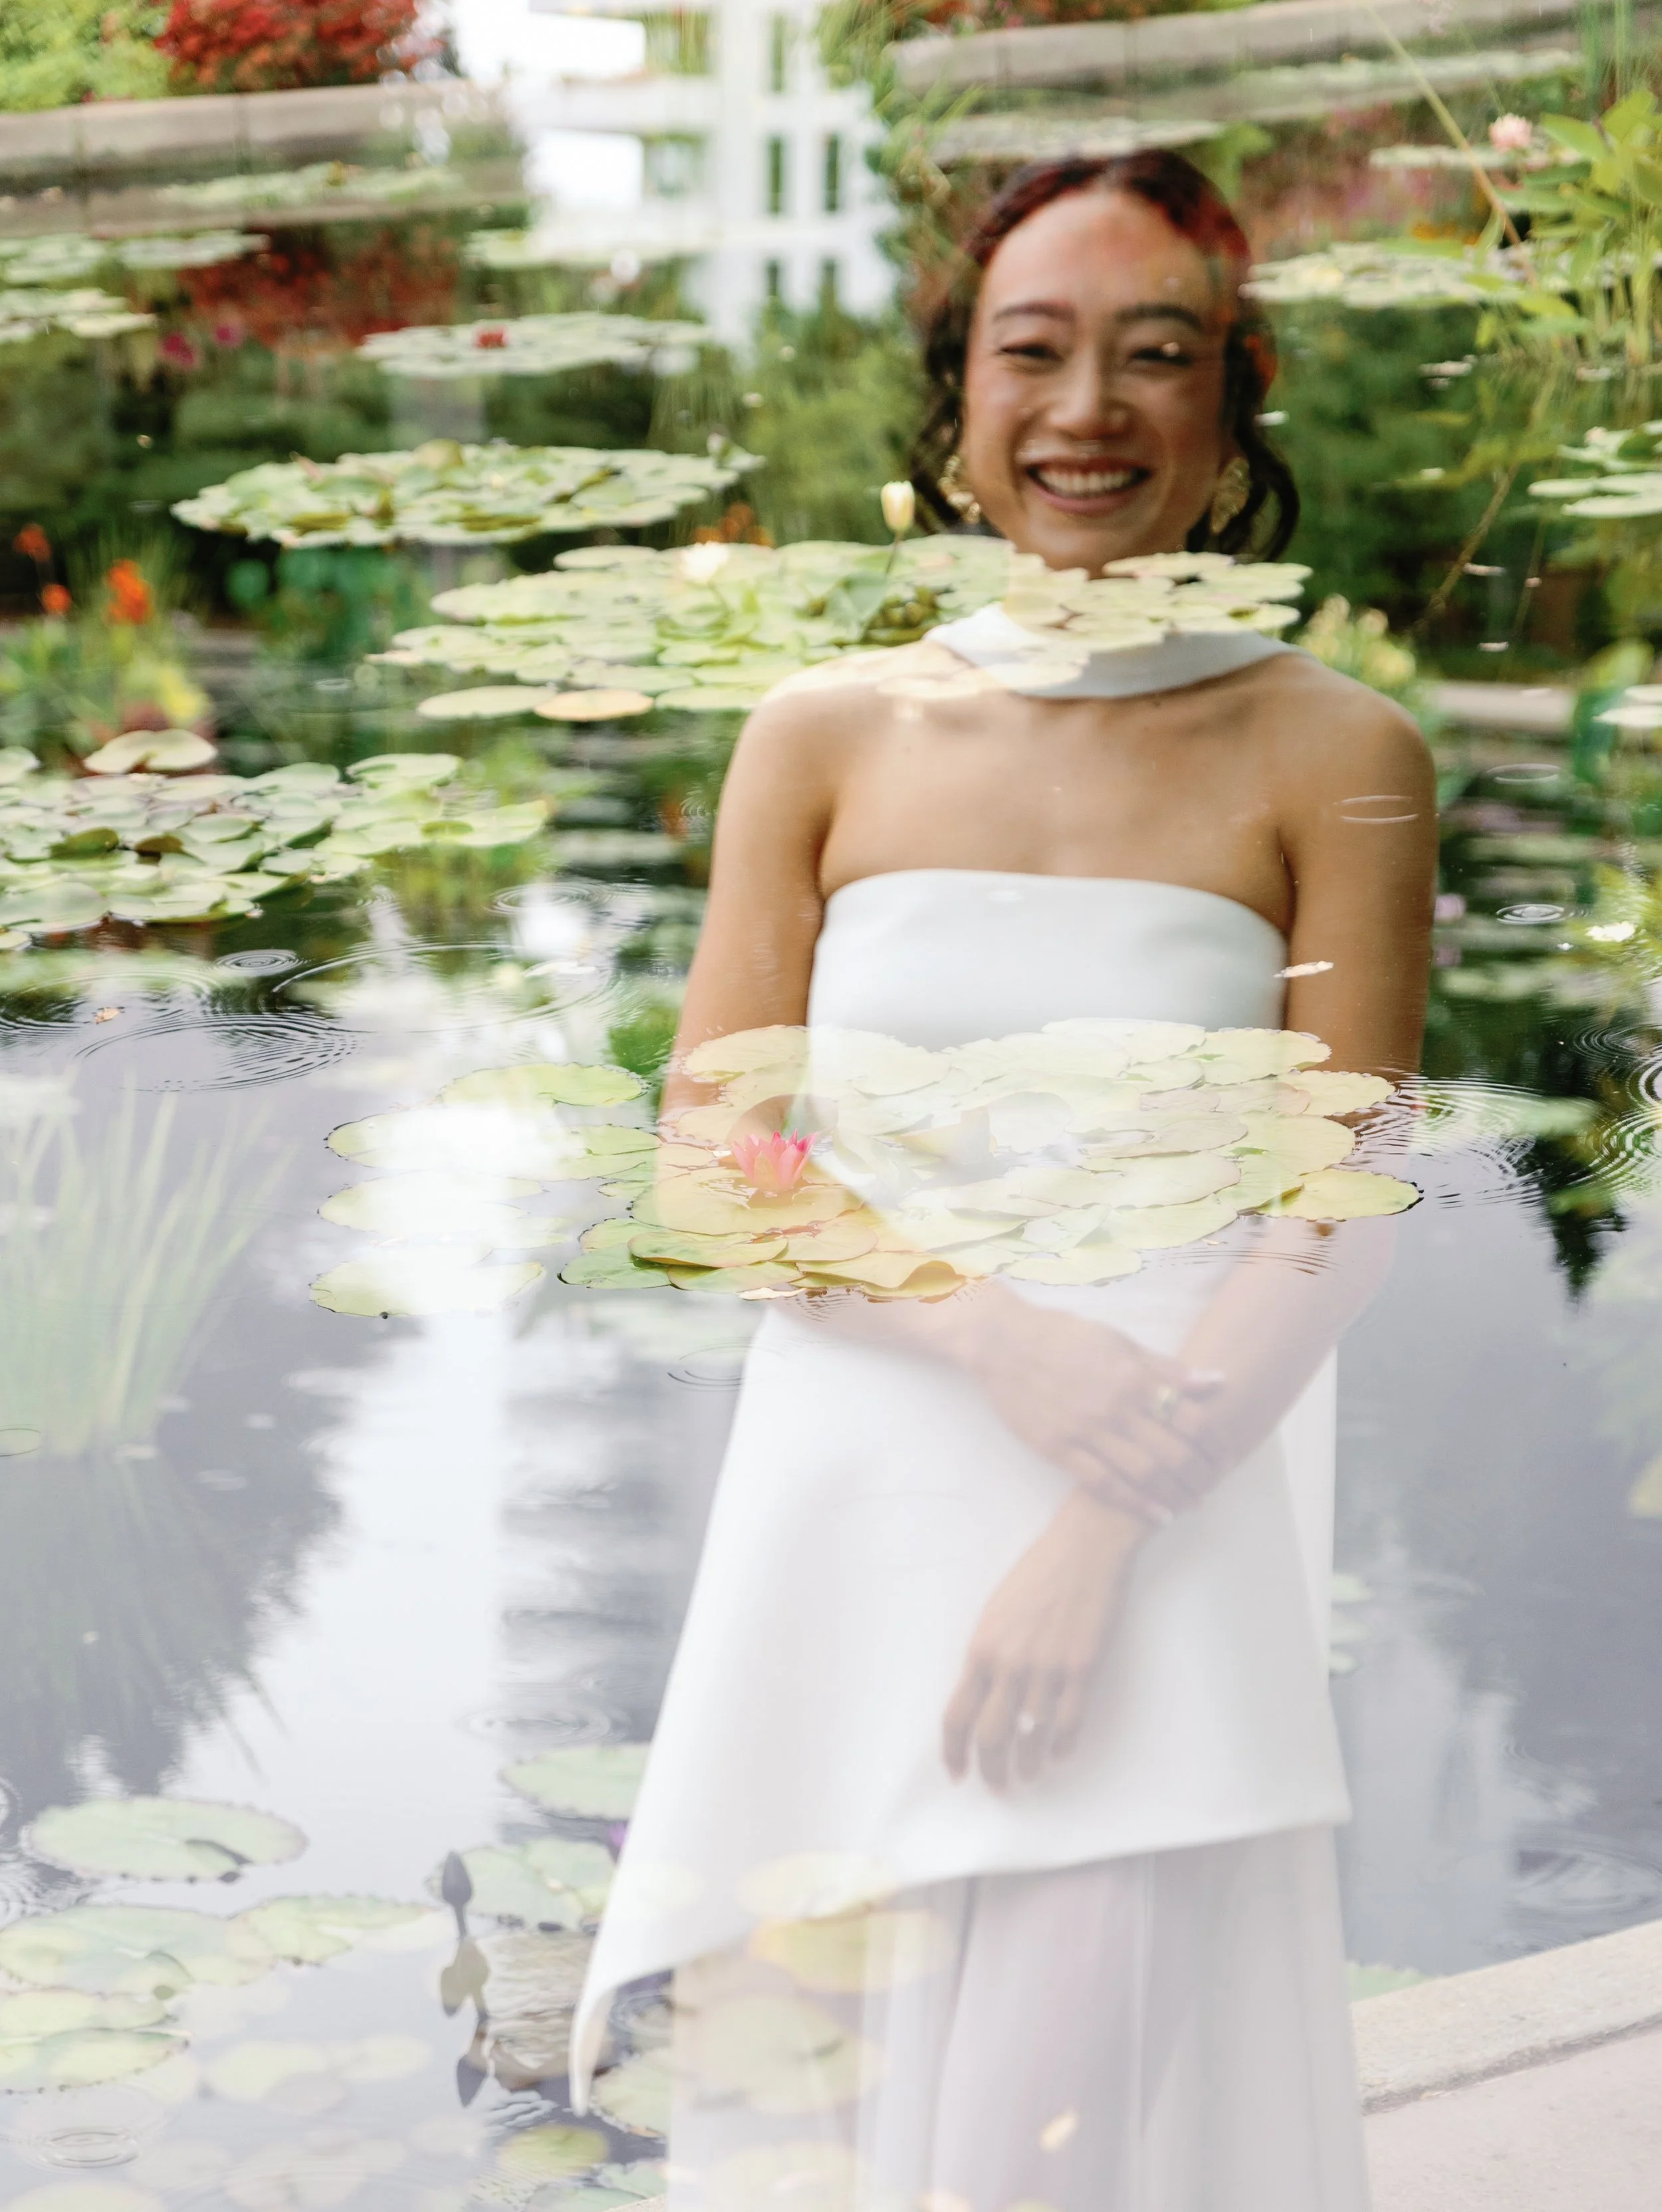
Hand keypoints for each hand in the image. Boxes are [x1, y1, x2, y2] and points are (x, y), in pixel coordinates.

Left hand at [943, 1490, 1142, 1789]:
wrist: (1084, 1549)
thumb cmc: (1037, 1574)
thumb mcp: (996, 1613)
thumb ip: (988, 1656)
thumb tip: (982, 1696)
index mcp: (982, 1650)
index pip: (956, 1716)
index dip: (953, 1751)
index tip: (956, 1770)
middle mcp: (1010, 1666)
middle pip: (990, 1737)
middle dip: (989, 1769)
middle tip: (994, 1784)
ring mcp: (1048, 1670)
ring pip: (1031, 1738)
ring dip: (1027, 1764)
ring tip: (1027, 1772)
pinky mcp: (1082, 1670)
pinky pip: (1069, 1724)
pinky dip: (1062, 1746)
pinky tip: (1058, 1753)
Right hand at [966, 1291, 1220, 1522]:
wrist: (1005, 1344)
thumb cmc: (1066, 1338)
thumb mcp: (1121, 1343)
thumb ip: (1167, 1369)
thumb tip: (1215, 1382)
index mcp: (1133, 1377)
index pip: (1192, 1419)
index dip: (1215, 1443)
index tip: (1224, 1455)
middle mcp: (1114, 1407)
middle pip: (1174, 1454)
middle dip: (1201, 1475)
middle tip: (1213, 1484)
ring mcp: (1085, 1431)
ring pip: (1143, 1474)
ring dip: (1175, 1495)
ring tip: (1192, 1503)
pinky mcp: (1059, 1449)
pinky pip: (1103, 1484)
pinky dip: (1135, 1503)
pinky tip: (1157, 1513)